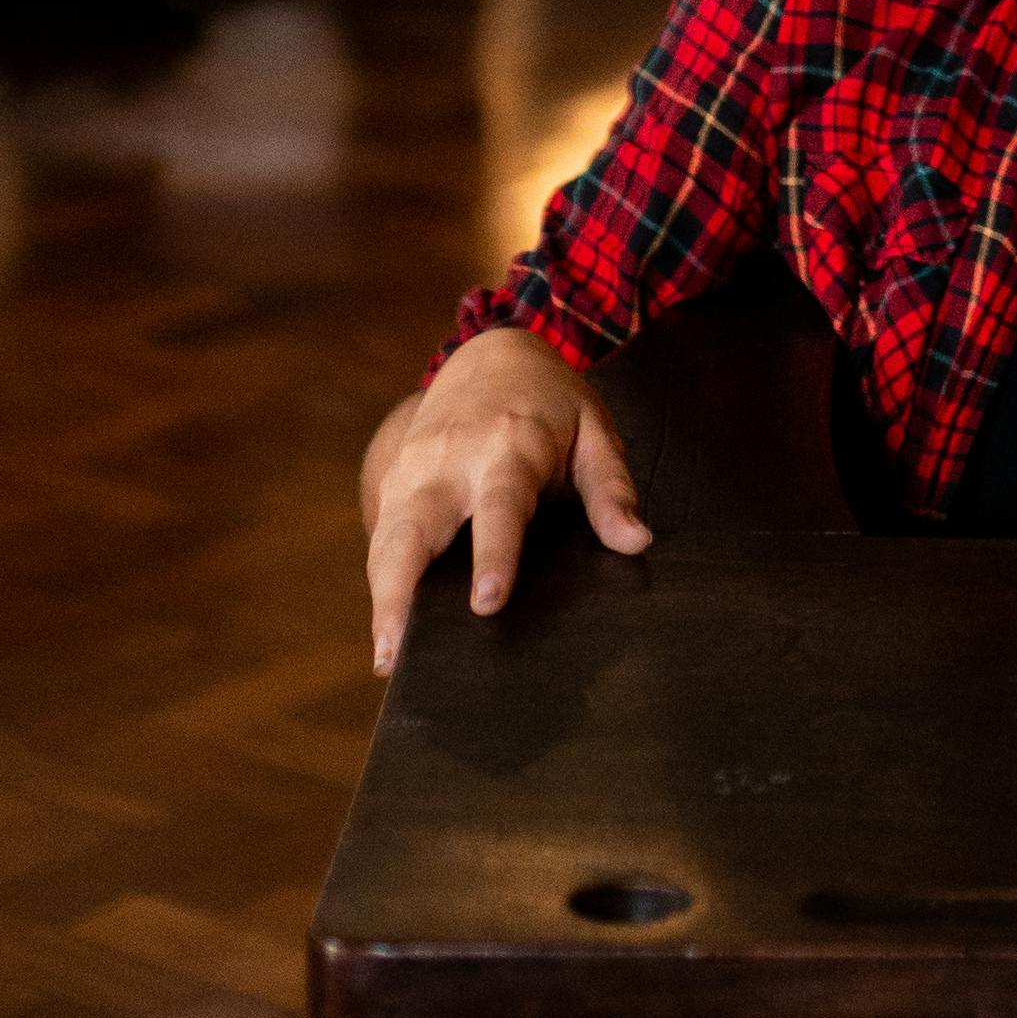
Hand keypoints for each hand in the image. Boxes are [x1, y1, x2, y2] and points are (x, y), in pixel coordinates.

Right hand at [359, 326, 648, 673]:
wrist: (489, 356)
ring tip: (388, 661)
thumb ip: (611, 488)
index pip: (499, 507)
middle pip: (415, 527)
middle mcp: (451, 459)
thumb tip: (636, 542)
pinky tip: (388, 637)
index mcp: (508, 445)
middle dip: (400, 588)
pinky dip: (380, 585)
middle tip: (399, 652)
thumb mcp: (594, 429)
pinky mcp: (394, 481)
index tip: (487, 603)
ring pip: (387, 537)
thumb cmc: (551, 403)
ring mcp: (414, 469)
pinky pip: (381, 538)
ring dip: (382, 597)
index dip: (493, 555)